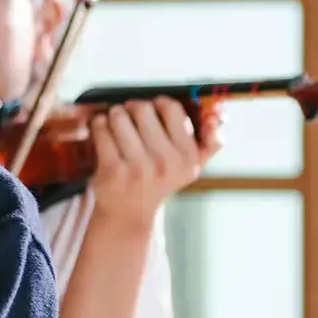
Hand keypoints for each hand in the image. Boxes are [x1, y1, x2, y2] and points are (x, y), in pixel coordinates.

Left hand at [88, 98, 221, 228]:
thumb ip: (210, 140)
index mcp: (188, 157)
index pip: (171, 108)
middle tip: (128, 115)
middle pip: (142, 108)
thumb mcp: (190, 165)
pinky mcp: (113, 171)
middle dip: (132, 108)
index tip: (151, 111)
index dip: (157, 103)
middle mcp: (166, 163)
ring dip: (113, 116)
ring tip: (114, 124)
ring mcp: (138, 168)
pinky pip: (101, 130)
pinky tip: (102, 133)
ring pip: (118, 116)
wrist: (129, 213)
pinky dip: (98, 126)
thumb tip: (219, 115)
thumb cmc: (160, 180)